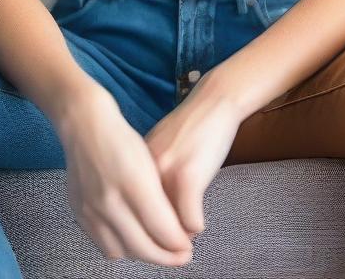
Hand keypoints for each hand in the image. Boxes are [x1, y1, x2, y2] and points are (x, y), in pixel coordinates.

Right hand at [56, 87, 195, 267]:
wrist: (84, 124)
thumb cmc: (121, 139)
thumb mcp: (150, 162)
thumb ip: (163, 199)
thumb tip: (176, 232)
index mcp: (133, 183)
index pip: (162, 230)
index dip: (178, 245)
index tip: (188, 248)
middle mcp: (109, 201)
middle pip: (142, 247)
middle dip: (165, 257)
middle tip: (180, 256)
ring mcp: (91, 209)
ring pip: (122, 252)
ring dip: (142, 254)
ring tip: (156, 246)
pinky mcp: (79, 212)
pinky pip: (102, 244)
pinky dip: (120, 246)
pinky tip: (132, 237)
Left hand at [143, 73, 242, 236]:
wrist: (213, 103)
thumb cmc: (191, 131)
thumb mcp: (160, 156)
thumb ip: (150, 182)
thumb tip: (149, 221)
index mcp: (131, 167)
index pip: (131, 214)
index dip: (146, 229)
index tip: (157, 234)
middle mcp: (140, 172)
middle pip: (146, 225)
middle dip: (163, 240)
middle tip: (179, 242)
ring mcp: (163, 175)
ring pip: (169, 230)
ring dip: (181, 235)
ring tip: (189, 226)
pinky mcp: (187, 178)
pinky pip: (191, 223)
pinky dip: (197, 225)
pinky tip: (200, 219)